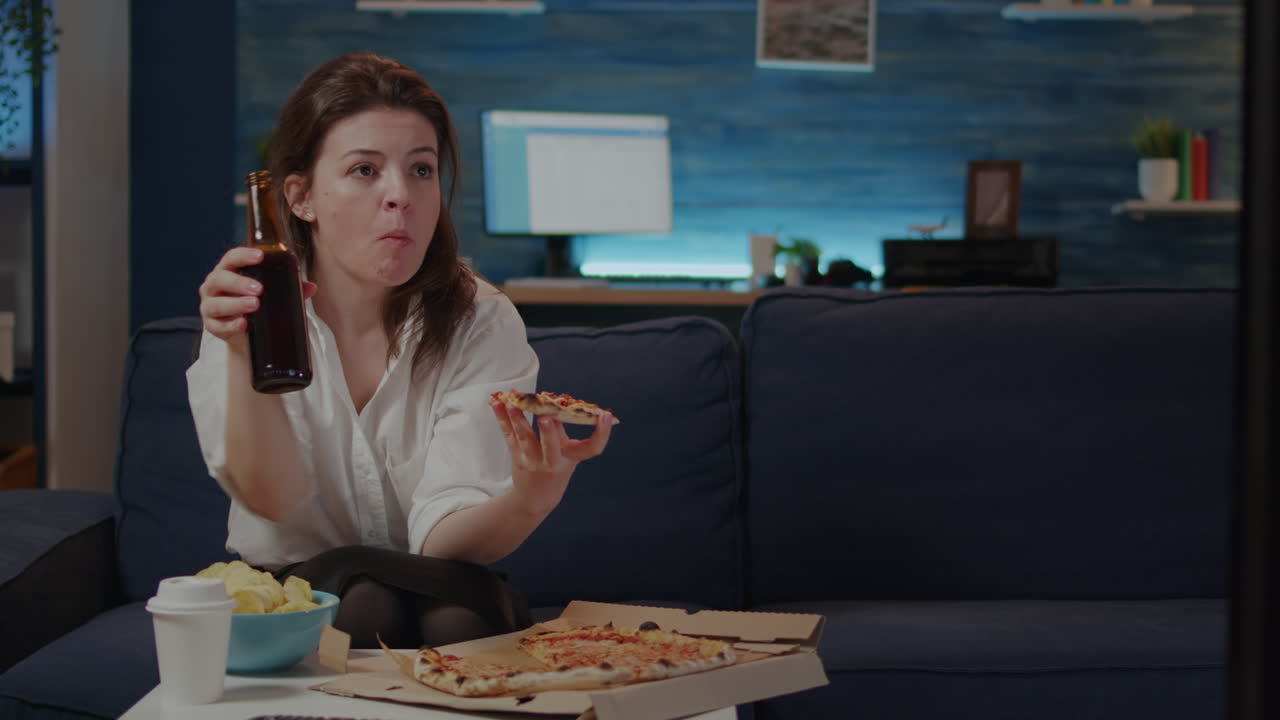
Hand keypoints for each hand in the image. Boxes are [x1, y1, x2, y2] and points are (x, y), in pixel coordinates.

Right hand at [198, 247, 316, 343]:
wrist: (247, 335)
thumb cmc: (258, 305)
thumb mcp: (273, 294)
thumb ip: (290, 288)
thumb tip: (311, 287)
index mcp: (229, 272)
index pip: (232, 258)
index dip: (243, 255)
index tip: (259, 256)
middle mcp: (214, 286)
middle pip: (220, 279)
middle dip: (239, 283)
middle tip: (259, 289)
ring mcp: (210, 306)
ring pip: (216, 304)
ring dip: (236, 304)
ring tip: (255, 304)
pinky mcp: (211, 326)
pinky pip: (218, 326)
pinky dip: (231, 325)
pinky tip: (244, 324)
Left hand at [492, 403, 612, 514]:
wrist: (535, 499)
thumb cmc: (556, 470)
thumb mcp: (568, 455)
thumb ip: (563, 431)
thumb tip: (554, 403)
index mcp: (572, 459)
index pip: (592, 448)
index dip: (602, 433)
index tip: (606, 415)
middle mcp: (554, 463)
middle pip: (552, 448)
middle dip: (549, 432)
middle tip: (547, 418)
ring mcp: (533, 462)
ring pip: (525, 439)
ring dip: (518, 420)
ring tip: (512, 405)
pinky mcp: (517, 458)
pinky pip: (509, 436)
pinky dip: (502, 419)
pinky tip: (498, 405)